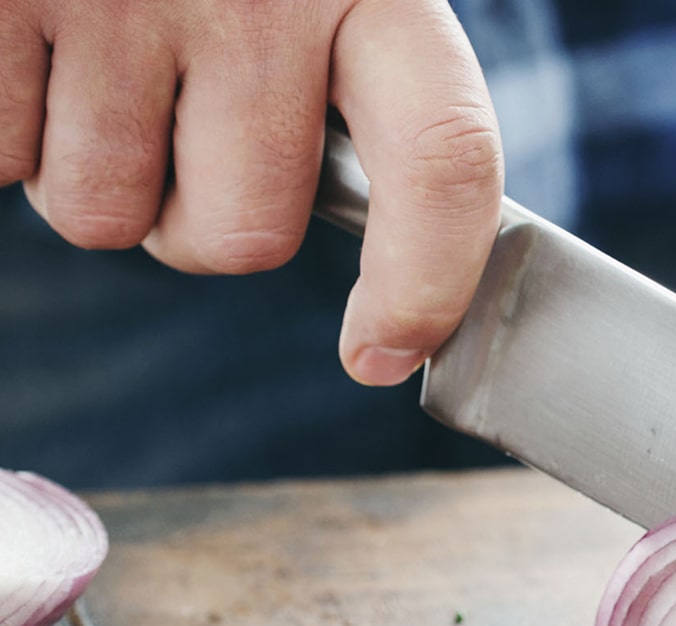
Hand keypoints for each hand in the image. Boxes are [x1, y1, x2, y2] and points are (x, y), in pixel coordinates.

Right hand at [0, 0, 501, 385]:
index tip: (383, 355)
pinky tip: (25, 32)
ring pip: (102, 217)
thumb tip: (390, 295)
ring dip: (90, 172)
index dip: (427, 280)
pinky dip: (5, 127)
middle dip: (197, 215)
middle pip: (243, 233)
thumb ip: (358, 85)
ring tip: (89, 48)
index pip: (443, 157)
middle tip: (170, 123)